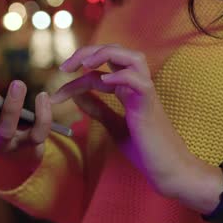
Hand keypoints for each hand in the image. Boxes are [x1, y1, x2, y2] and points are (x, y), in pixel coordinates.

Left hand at [50, 45, 222, 214]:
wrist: (169, 170)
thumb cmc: (145, 149)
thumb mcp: (113, 125)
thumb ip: (97, 108)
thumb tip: (75, 93)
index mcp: (127, 89)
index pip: (97, 72)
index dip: (73, 82)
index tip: (53, 97)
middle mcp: (137, 85)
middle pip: (115, 52)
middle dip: (87, 52)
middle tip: (64, 67)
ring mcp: (145, 92)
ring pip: (131, 57)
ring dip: (105, 54)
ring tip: (84, 64)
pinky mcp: (150, 105)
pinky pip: (138, 81)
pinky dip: (121, 76)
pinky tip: (104, 81)